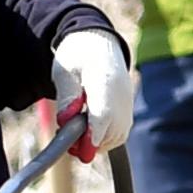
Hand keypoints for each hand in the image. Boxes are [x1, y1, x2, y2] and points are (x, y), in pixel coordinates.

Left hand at [48, 25, 131, 156]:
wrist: (98, 40)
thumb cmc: (77, 54)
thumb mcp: (64, 70)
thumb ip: (66, 97)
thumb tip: (66, 121)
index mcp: (104, 79)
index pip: (103, 115)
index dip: (92, 137)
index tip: (80, 152)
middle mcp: (121, 94)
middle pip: (112, 132)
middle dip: (90, 143)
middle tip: (69, 141)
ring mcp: (127, 102)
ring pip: (117, 137)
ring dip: (97, 142)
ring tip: (77, 133)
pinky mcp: (128, 108)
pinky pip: (120, 132)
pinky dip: (105, 137)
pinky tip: (89, 129)